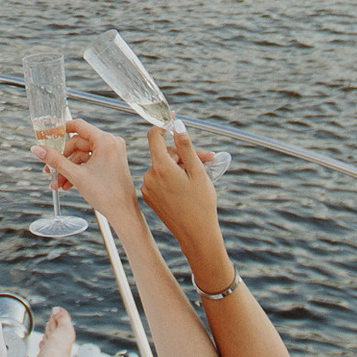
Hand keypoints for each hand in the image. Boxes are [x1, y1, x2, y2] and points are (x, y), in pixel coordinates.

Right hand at [50, 118, 138, 222]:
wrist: (123, 213)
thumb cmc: (106, 194)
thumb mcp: (76, 175)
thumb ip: (55, 161)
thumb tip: (37, 149)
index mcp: (105, 141)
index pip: (78, 126)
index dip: (61, 129)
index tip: (48, 135)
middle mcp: (110, 143)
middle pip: (78, 143)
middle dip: (63, 158)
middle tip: (50, 169)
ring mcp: (111, 153)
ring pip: (82, 155)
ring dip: (68, 168)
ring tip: (58, 183)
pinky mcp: (111, 163)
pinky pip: (90, 162)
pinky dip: (78, 171)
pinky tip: (67, 184)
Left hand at [140, 122, 228, 269]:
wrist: (196, 236)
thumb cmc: (201, 203)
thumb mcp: (197, 172)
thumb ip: (186, 146)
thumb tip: (176, 125)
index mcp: (160, 168)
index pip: (155, 137)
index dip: (164, 126)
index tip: (174, 120)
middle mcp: (149, 176)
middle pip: (165, 154)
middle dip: (185, 153)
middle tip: (208, 158)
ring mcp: (148, 188)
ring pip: (164, 167)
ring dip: (182, 166)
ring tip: (202, 174)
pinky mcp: (150, 198)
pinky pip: (161, 179)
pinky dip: (174, 177)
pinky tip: (190, 184)